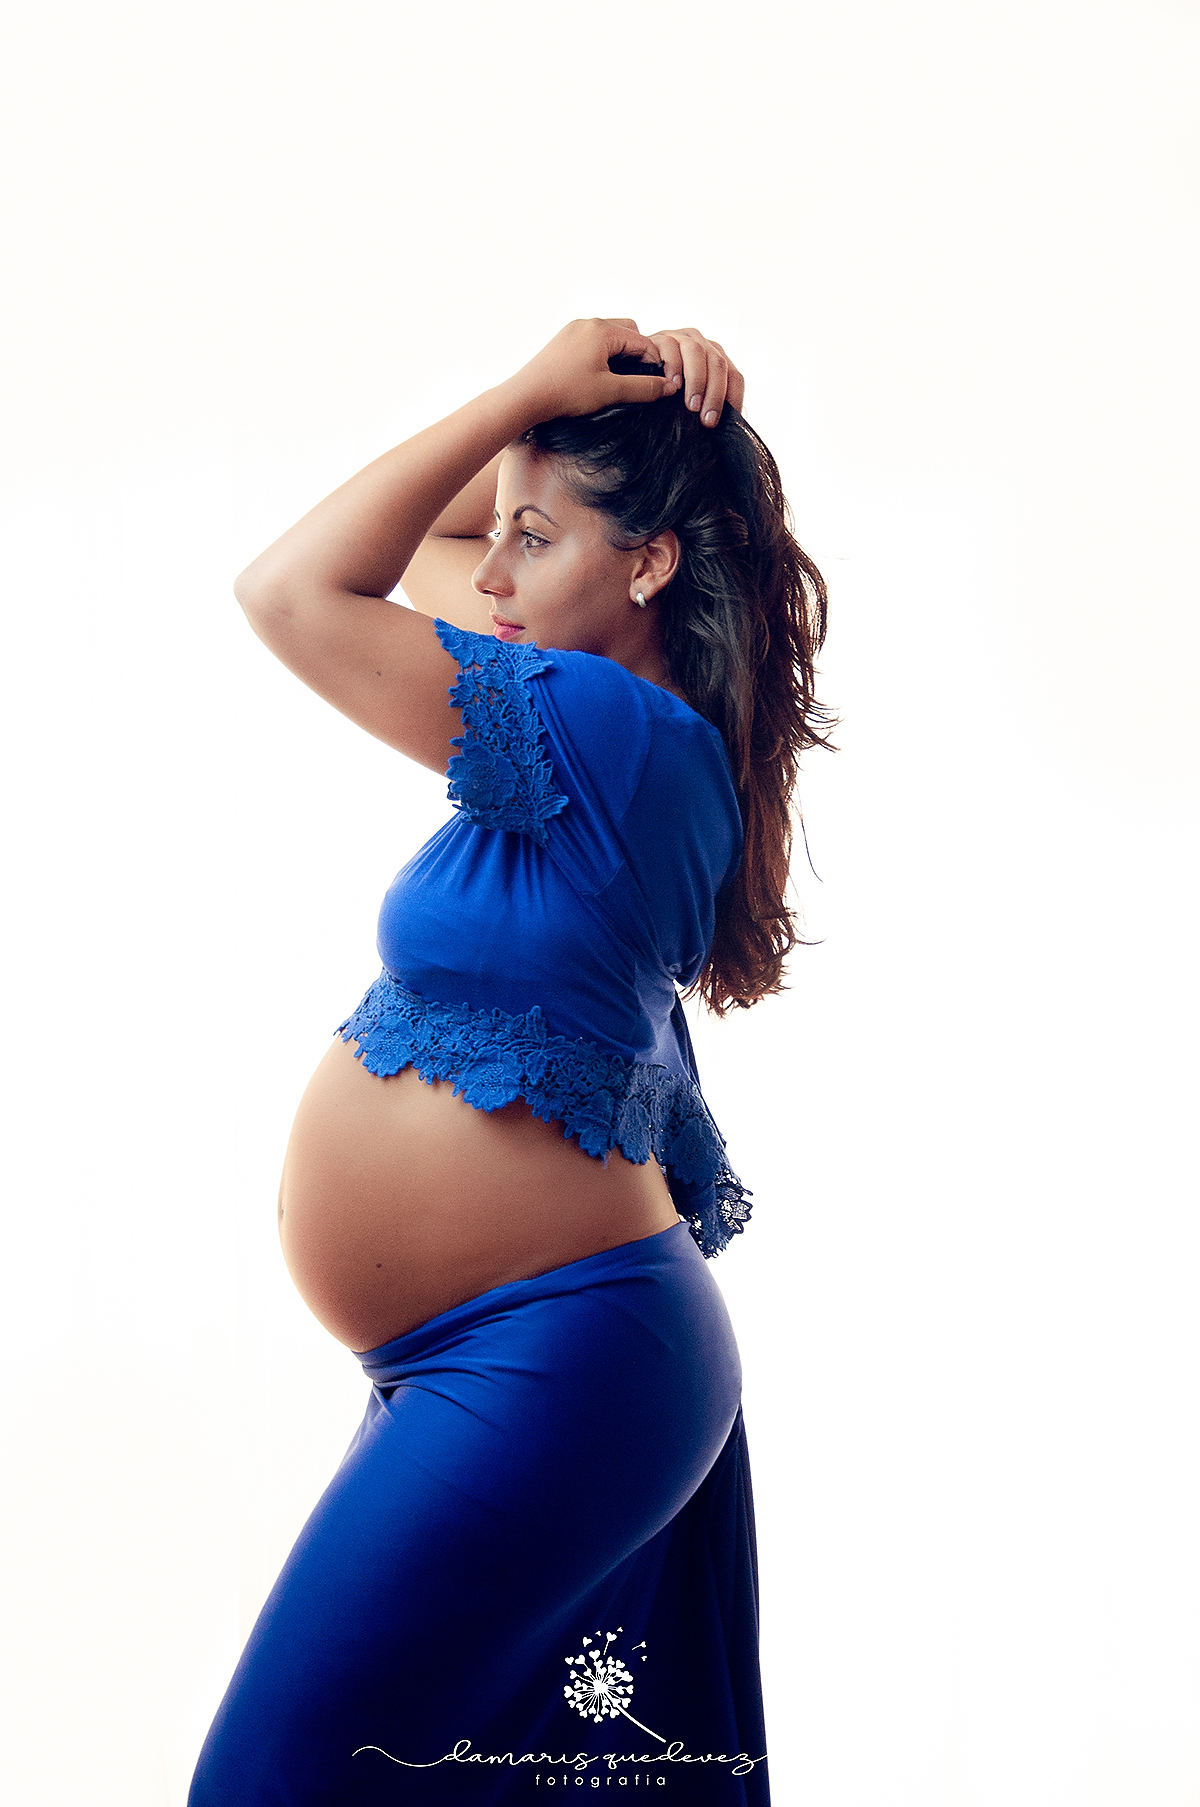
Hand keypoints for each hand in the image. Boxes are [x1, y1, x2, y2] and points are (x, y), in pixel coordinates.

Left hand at [508, 317, 676, 421]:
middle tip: (639, 379)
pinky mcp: (563, 340)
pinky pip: (593, 340)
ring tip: (620, 379)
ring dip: (620, 354)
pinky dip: (603, 354)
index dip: (655, 362)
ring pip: (610, 336)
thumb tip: (670, 387)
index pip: (643, 341)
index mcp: (602, 330)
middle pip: (628, 331)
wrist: (525, 397)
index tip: (659, 384)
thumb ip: (644, 388)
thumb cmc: (566, 393)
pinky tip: (599, 376)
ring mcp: (573, 330)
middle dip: (638, 353)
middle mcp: (587, 322)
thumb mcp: (610, 392)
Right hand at [643, 327, 744, 426]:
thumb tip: (730, 429)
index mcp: (715, 358)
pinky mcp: (660, 337)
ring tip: (691, 405)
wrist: (633, 373)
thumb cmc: (666, 392)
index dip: (730, 400)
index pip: (733, 377)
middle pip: (718, 365)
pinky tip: (671, 384)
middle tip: (706, 421)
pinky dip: (673, 366)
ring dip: (696, 381)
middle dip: (715, 395)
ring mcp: (681, 338)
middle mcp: (702, 344)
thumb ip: (709, 408)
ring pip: (697, 352)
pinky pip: (670, 347)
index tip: (719, 424)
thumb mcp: (690, 400)